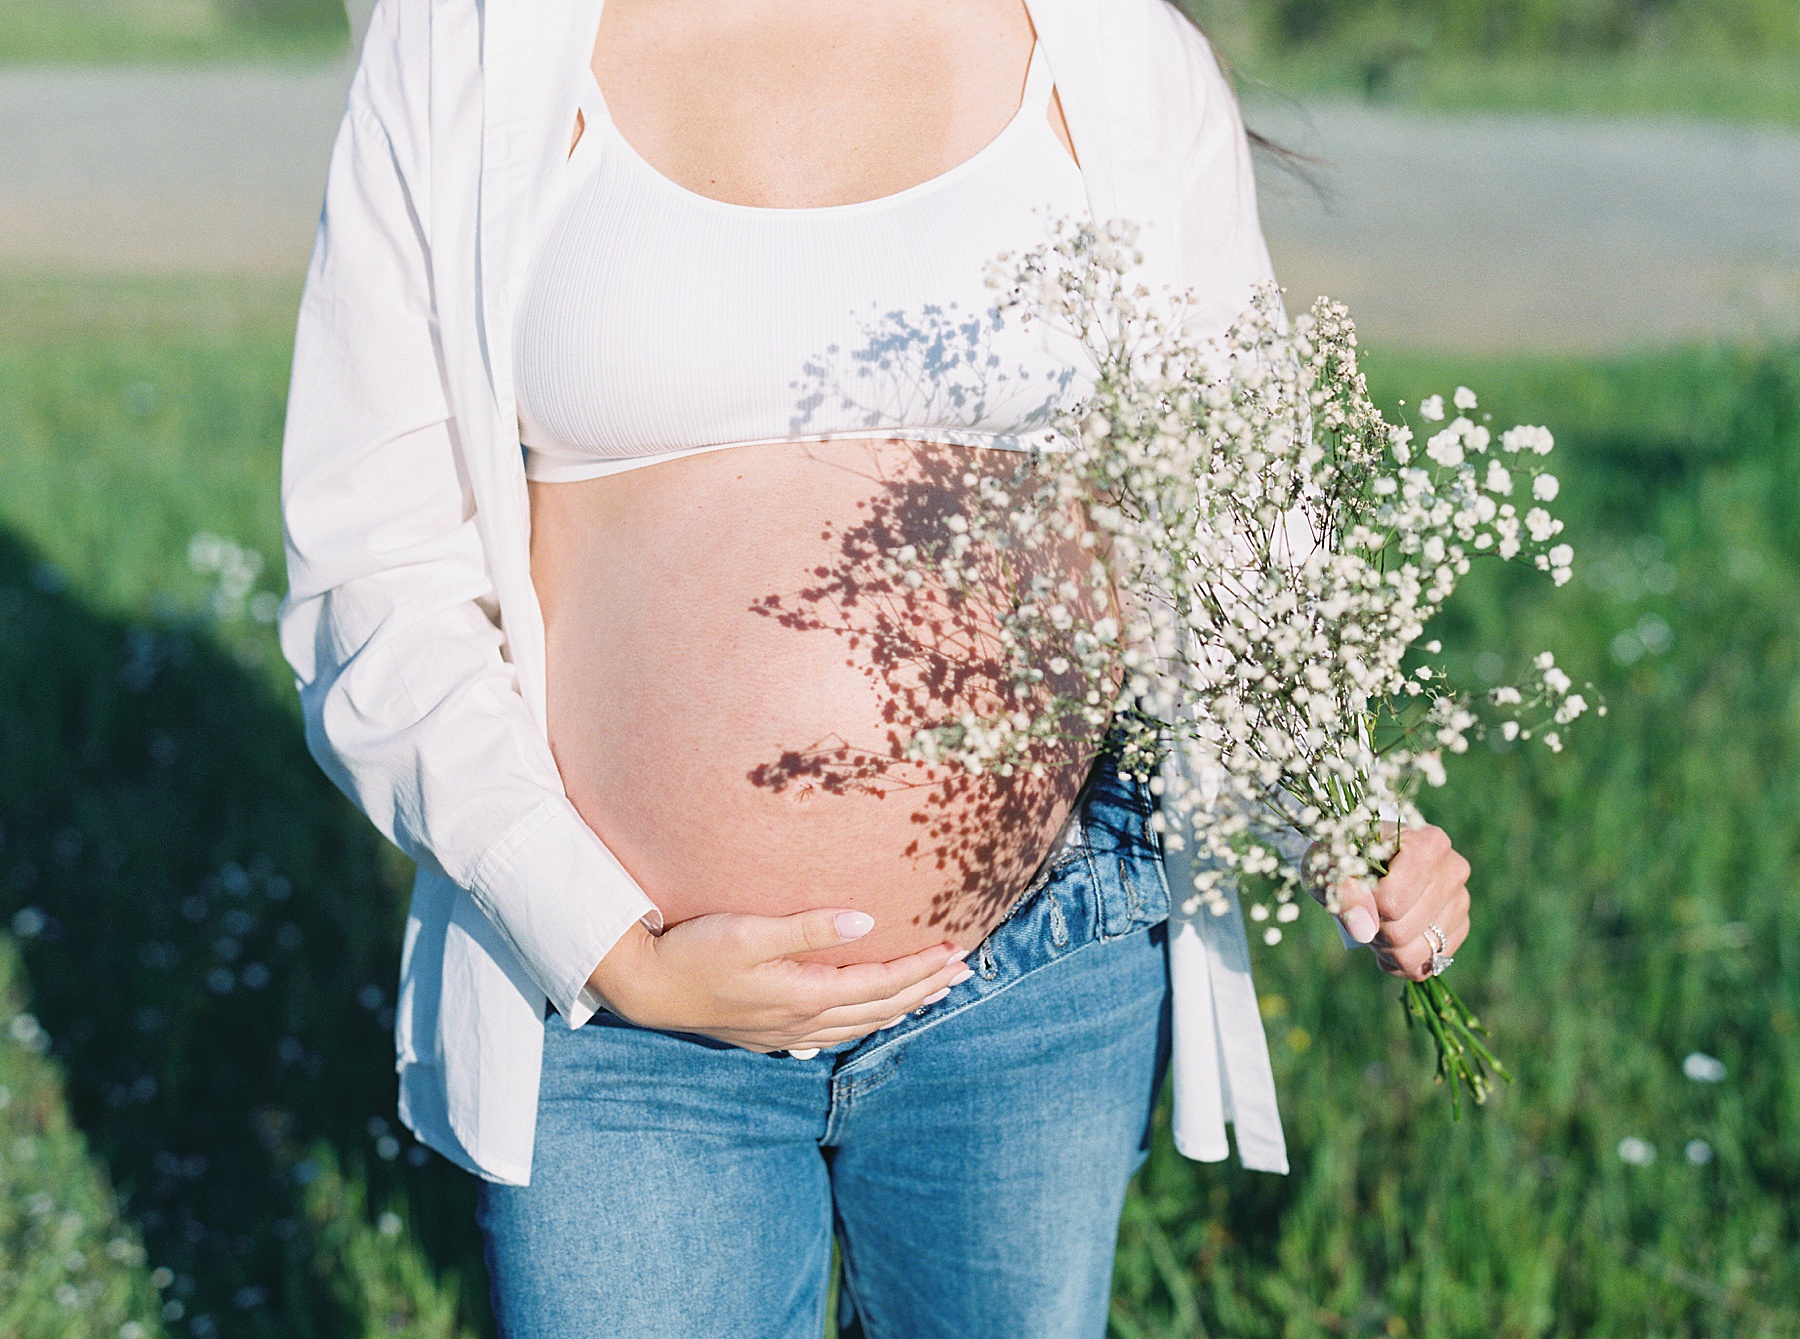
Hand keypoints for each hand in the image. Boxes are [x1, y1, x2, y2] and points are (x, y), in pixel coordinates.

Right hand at [585, 909, 972, 1051]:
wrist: (645, 987)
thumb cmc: (694, 950)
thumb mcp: (750, 930)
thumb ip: (809, 927)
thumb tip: (866, 921)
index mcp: (804, 995)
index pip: (880, 983)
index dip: (920, 968)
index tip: (956, 951)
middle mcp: (802, 1021)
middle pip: (879, 1009)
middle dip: (924, 990)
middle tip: (964, 973)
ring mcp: (785, 1033)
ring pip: (859, 1024)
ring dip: (900, 1008)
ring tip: (932, 994)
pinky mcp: (768, 1034)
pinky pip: (834, 1032)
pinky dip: (865, 1021)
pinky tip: (869, 1016)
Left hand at [1312, 825, 1471, 981]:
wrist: (1361, 858)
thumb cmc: (1343, 856)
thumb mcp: (1329, 864)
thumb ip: (1342, 891)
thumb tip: (1364, 929)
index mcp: (1429, 843)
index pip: (1392, 902)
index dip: (1364, 906)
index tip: (1356, 886)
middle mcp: (1453, 870)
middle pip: (1401, 931)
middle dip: (1372, 928)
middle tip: (1362, 907)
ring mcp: (1460, 901)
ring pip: (1413, 953)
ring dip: (1382, 946)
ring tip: (1374, 920)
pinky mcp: (1460, 928)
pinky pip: (1423, 965)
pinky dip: (1396, 959)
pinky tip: (1387, 937)